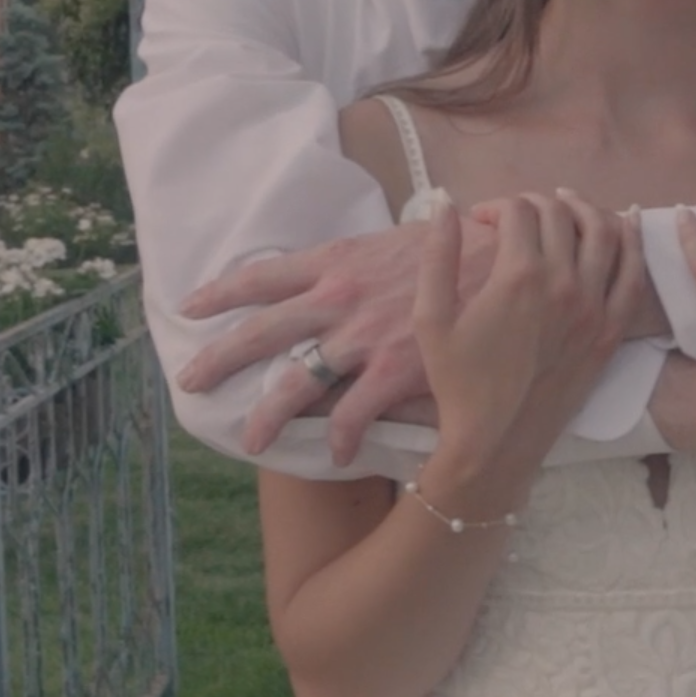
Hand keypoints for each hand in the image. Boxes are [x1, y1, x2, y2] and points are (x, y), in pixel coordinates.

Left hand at [174, 214, 499, 464]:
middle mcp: (338, 298)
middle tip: (190, 382)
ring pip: (296, 382)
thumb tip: (336, 276)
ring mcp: (363, 336)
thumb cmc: (456, 245)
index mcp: (337, 261)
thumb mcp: (395, 240)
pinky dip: (338, 438)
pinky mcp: (394, 369)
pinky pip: (352, 414)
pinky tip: (334, 456)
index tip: (191, 306)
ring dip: (268, 415)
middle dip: (220, 358)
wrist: (506, 261)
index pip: (262, 276)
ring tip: (250, 441)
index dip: (221, 293)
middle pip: (262, 331)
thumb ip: (360, 263)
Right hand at [417, 191, 643, 464]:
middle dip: (534, 203)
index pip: (517, 211)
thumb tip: (444, 201)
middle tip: (517, 215)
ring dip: (583, 208)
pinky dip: (634, 240)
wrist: (496, 443)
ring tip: (565, 204)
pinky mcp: (612, 329)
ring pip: (603, 231)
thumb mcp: (431, 317)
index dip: (496, 206)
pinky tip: (629, 220)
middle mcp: (564, 282)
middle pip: (559, 214)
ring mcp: (595, 306)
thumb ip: (438, 254)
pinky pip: (633, 273)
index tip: (481, 220)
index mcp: (519, 275)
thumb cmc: (458, 382)